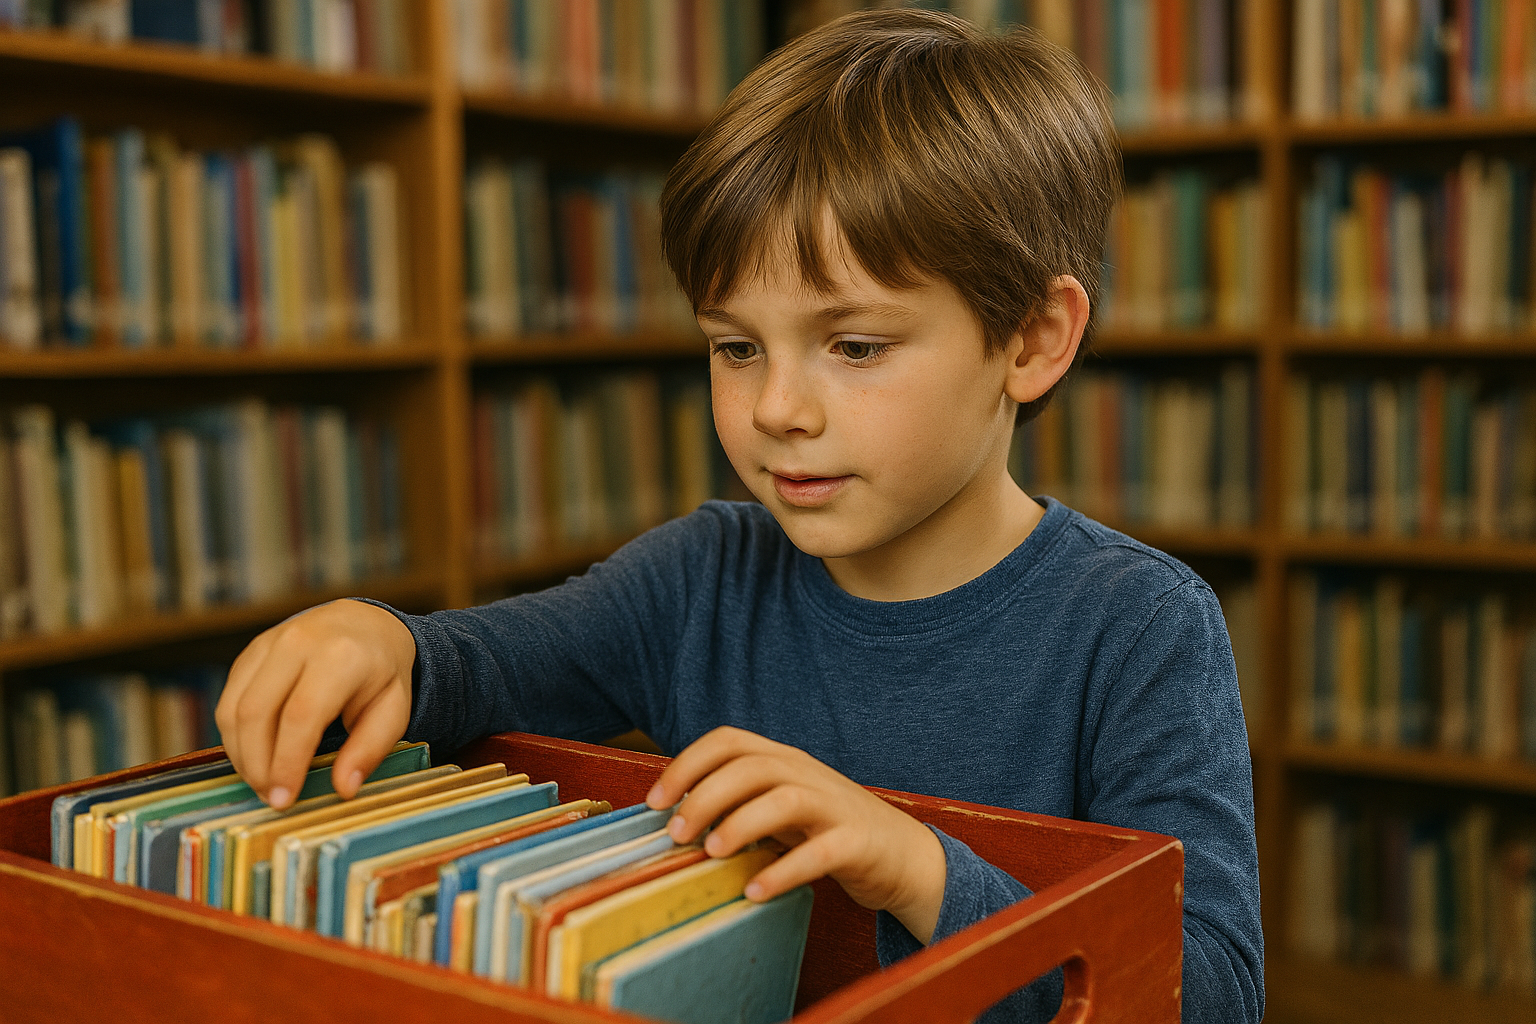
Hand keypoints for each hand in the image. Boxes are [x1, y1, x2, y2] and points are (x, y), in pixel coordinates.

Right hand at [214, 599, 416, 808]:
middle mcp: (298, 643)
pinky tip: (255, 757)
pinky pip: (228, 701)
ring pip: (233, 709)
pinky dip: (235, 737)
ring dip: (241, 755)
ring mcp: (267, 644)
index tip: (284, 798)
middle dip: (258, 765)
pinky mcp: (249, 654)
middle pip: (257, 713)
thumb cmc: (380, 671)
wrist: (364, 624)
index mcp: (340, 656)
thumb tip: (343, 788)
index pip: (300, 715)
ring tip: (263, 782)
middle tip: (272, 797)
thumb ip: (370, 749)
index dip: (286, 762)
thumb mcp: (393, 709)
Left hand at [646, 726, 946, 942]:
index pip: (728, 740)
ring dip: (741, 823)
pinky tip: (754, 892)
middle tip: (675, 834)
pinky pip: (818, 852)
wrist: (902, 856)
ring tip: (711, 854)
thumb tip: (670, 819)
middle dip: (705, 796)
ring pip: (784, 798)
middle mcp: (806, 773)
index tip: (654, 801)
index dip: (686, 764)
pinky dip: (783, 870)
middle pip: (751, 766)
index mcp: (783, 760)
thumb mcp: (779, 809)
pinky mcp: (856, 843)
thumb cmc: (826, 832)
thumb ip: (737, 804)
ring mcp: (834, 806)